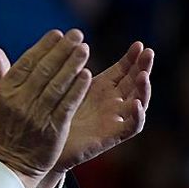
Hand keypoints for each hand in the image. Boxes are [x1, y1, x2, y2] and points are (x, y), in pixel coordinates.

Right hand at [0, 29, 92, 187]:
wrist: (10, 166)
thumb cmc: (2, 131)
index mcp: (5, 93)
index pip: (26, 63)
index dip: (43, 47)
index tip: (58, 34)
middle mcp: (20, 102)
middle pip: (44, 71)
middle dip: (62, 50)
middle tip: (77, 34)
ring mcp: (37, 116)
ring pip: (57, 85)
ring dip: (72, 65)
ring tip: (84, 49)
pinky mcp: (53, 129)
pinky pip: (67, 105)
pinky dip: (77, 89)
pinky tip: (86, 75)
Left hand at [37, 42, 152, 187]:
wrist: (40, 146)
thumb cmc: (48, 114)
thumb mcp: (57, 85)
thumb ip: (63, 67)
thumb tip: (60, 41)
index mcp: (100, 88)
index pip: (123, 70)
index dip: (131, 58)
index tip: (138, 44)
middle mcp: (111, 103)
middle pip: (135, 82)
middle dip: (143, 67)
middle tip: (148, 52)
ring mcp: (113, 119)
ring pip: (138, 102)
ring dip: (143, 89)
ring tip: (143, 75)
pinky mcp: (111, 137)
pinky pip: (132, 127)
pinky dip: (137, 115)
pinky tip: (135, 103)